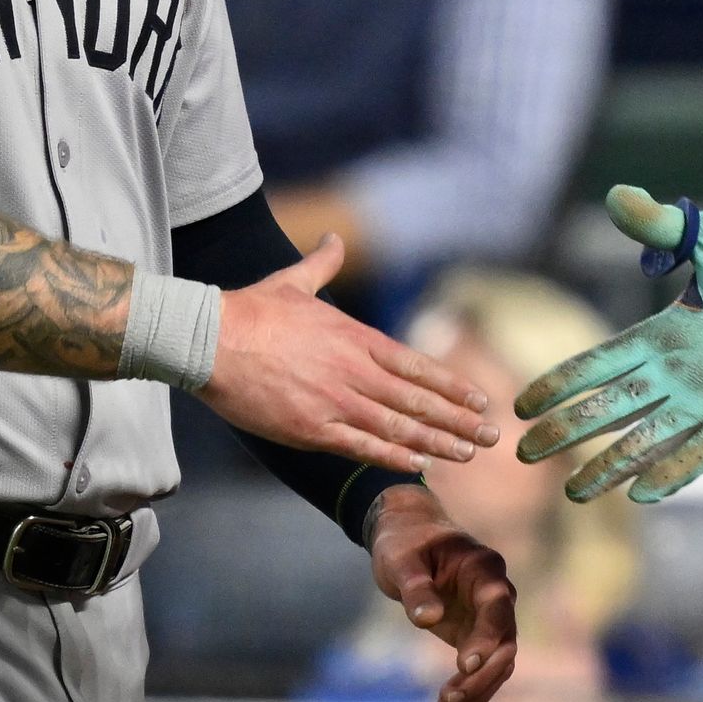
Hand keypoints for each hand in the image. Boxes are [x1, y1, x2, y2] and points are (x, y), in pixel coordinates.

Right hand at [199, 235, 497, 474]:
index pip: (417, 365)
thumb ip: (323, 263)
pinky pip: (362, 446)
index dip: (452, 385)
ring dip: (438, 441)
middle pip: (418, 400)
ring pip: (398, 426)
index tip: (480, 399)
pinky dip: (394, 456)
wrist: (208, 339)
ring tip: (468, 454)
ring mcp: (335, 400)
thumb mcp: (294, 281)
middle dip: (459, 419)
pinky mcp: (311, 427)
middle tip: (493, 435)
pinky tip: (420, 464)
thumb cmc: (249, 311)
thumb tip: (334, 237)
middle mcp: (354, 370)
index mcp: (355, 337)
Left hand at [365, 485, 517, 701]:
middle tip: (450, 698)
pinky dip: (473, 687)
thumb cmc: (405, 542)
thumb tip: (428, 620)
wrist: (409, 535)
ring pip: (501, 660)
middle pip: (506, 641)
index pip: (497, 606)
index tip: (464, 665)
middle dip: (482, 674)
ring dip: (479, 687)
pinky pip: (485, 666)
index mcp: (483, 568)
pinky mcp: (476, 632)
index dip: (487, 636)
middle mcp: (496, 593)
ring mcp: (489, 615)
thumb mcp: (401, 561)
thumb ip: (416, 588)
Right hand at [513, 186, 702, 502]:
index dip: (562, 383)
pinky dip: (672, 472)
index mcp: (665, 333)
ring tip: (575, 492)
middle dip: (569, 430)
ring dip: (610, 463)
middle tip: (525, 454)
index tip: (524, 406)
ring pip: (646, 439)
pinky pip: (700, 452)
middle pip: (611, 406)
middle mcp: (679, 372)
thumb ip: (664, 228)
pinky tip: (642, 495)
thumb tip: (616, 197)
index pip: (599, 363)